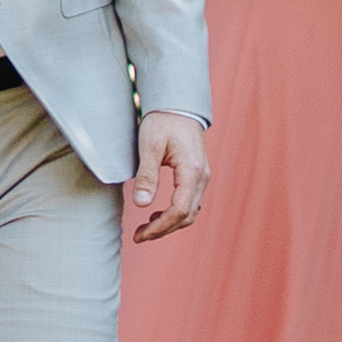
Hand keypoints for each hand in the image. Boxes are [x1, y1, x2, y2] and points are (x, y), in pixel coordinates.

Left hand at [125, 110, 210, 240]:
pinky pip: (190, 202)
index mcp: (192, 171)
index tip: (140, 234)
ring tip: (146, 228)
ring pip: (190, 212)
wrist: (178, 105)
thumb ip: (146, 176)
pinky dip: (175, 214)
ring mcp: (202, 177)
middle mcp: (202, 177)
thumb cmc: (163, 121)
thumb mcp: (149, 146)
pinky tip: (157, 213)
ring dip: (169, 224)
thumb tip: (141, 204)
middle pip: (186, 216)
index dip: (159, 227)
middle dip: (163, 230)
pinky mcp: (197, 175)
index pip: (179, 211)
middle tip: (139, 236)